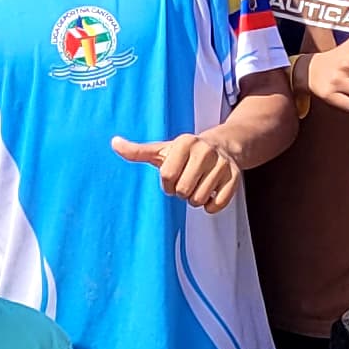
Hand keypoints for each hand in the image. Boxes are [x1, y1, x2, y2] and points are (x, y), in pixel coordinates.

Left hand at [111, 129, 242, 211]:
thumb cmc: (185, 152)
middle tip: (186, 182)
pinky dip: (211, 206)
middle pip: (183, 190)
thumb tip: (113, 142)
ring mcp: (222, 164)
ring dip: (195, 199)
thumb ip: (137, 151)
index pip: (167, 176)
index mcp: (185, 143)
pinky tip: (211, 193)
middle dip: (181, 192)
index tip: (171, 178)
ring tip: (198, 186)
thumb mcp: (161, 150)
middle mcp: (205, 151)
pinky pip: (218, 204)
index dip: (167, 184)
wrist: (223, 146)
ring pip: (200, 199)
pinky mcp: (235, 177)